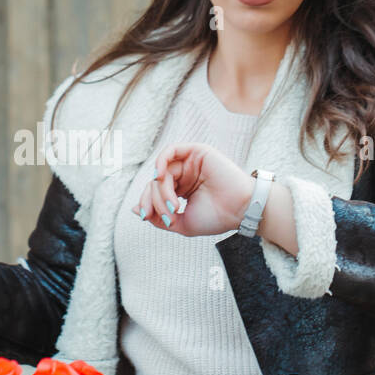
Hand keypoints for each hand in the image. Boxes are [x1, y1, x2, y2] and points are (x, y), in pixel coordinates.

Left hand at [132, 142, 255, 236]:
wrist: (240, 211)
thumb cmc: (216, 218)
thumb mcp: (180, 224)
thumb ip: (157, 217)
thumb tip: (134, 210)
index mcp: (181, 190)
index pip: (154, 193)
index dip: (145, 204)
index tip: (146, 218)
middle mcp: (185, 175)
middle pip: (155, 182)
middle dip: (153, 200)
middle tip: (167, 215)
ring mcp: (190, 163)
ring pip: (161, 171)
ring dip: (160, 190)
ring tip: (172, 205)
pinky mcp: (197, 152)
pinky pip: (170, 151)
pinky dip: (160, 162)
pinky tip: (160, 176)